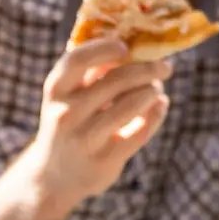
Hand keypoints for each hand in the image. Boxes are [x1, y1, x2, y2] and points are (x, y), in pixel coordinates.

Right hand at [7, 39, 170, 219]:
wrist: (54, 176)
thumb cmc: (69, 123)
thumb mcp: (68, 97)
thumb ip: (91, 73)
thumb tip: (132, 43)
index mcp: (56, 90)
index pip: (76, 60)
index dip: (104, 49)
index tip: (125, 47)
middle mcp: (66, 114)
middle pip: (114, 81)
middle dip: (146, 69)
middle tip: (165, 65)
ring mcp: (85, 139)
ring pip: (130, 105)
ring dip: (152, 91)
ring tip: (157, 88)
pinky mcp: (105, 160)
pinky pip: (140, 131)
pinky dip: (156, 114)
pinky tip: (160, 105)